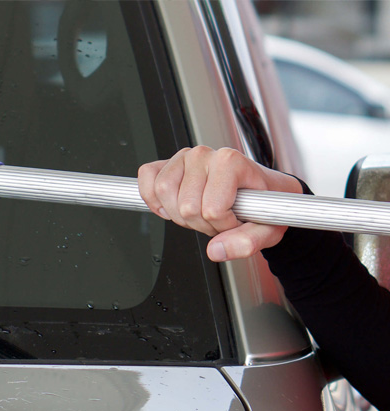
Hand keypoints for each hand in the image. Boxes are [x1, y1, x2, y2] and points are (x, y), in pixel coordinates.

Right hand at [138, 147, 302, 261]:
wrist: (259, 189)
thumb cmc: (260, 202)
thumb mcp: (267, 228)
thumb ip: (247, 242)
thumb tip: (217, 250)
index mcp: (231, 162)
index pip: (212, 209)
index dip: (223, 225)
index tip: (235, 220)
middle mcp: (204, 155)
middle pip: (186, 206)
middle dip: (201, 224)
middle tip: (217, 220)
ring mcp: (183, 158)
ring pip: (163, 194)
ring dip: (178, 215)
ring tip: (198, 213)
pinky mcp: (165, 164)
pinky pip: (147, 180)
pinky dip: (153, 200)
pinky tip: (172, 206)